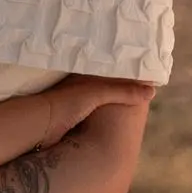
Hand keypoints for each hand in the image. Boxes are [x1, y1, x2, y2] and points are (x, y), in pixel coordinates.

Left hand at [39, 75, 155, 147]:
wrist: (40, 125)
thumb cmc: (66, 103)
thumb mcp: (97, 93)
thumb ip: (122, 91)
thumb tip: (151, 91)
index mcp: (87, 75)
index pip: (113, 67)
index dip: (129, 68)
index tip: (147, 68)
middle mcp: (83, 85)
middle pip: (109, 82)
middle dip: (125, 84)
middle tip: (147, 86)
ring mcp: (78, 101)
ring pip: (103, 98)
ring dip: (116, 100)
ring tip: (137, 101)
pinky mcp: (75, 117)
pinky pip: (97, 112)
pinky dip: (107, 113)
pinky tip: (116, 116)